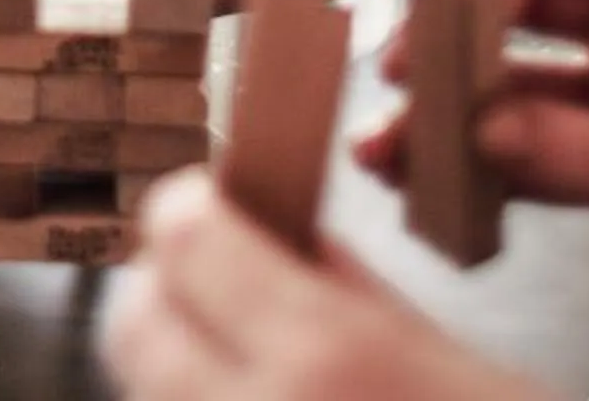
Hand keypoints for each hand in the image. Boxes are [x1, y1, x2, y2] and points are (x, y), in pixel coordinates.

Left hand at [100, 168, 549, 399]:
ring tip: (245, 361)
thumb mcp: (455, 359)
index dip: (192, 210)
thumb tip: (277, 229)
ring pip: (145, 394)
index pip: (184, 237)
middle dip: (167, 291)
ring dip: (178, 365)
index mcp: (327, 355)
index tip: (212, 206)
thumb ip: (348, 288)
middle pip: (134, 324)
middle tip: (217, 283)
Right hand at [352, 0, 588, 400]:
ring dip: (463, 115)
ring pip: (527, 94)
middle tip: (404, 75)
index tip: (460, 6)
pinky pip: (542, 165)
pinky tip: (453, 200)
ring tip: (400, 151)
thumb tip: (497, 128)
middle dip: (464, 34)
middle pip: (536, 9)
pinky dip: (491, 179)